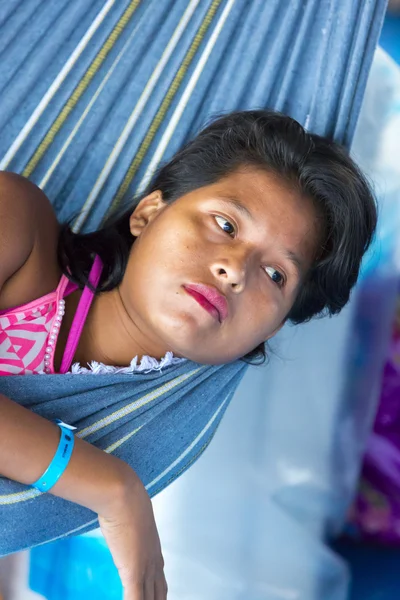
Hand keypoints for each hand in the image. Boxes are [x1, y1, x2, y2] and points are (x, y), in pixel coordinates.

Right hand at [99, 470, 166, 598]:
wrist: (124, 496)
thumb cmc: (125, 501)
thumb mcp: (129, 519)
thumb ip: (126, 527)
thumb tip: (117, 523)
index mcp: (154, 552)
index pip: (160, 584)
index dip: (158, 596)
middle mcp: (153, 563)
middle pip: (159, 596)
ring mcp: (145, 568)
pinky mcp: (133, 572)